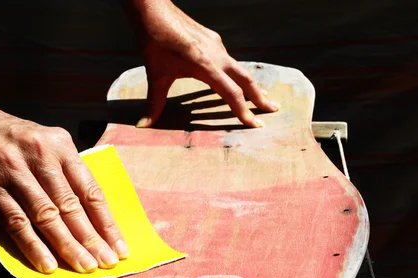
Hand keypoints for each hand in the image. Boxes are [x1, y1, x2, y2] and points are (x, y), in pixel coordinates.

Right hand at [0, 98, 128, 273]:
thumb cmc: (4, 136)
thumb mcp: (41, 141)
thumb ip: (62, 171)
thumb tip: (86, 214)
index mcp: (60, 145)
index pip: (90, 190)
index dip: (107, 222)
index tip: (120, 247)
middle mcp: (40, 155)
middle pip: (72, 206)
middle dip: (92, 239)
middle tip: (106, 264)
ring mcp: (14, 172)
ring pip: (47, 216)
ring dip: (67, 246)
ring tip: (84, 268)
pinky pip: (16, 222)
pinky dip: (33, 245)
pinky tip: (47, 264)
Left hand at [126, 0, 279, 128]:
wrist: (154, 10)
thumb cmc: (154, 42)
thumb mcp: (155, 76)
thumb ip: (154, 103)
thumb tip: (143, 125)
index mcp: (206, 66)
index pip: (231, 93)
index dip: (243, 111)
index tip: (255, 125)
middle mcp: (217, 55)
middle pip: (246, 79)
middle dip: (260, 97)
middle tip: (273, 110)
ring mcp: (217, 46)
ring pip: (240, 68)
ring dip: (251, 84)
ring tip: (260, 98)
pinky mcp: (213, 40)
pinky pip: (229, 60)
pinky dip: (236, 73)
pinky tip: (234, 80)